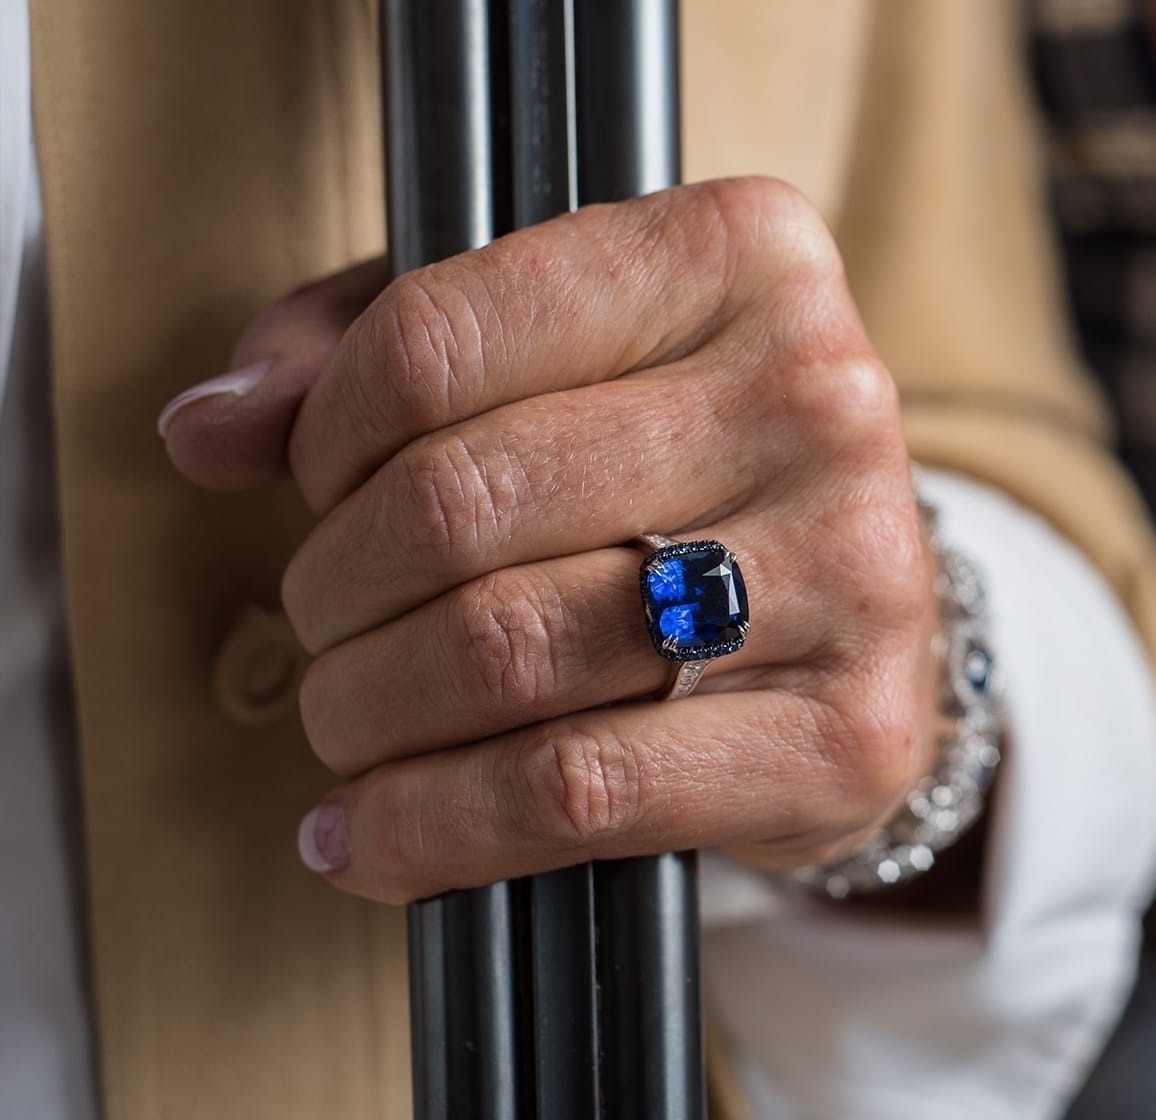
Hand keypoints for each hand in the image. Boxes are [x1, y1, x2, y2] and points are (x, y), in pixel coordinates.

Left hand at [161, 178, 938, 904]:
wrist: (874, 625)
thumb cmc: (689, 473)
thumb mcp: (553, 351)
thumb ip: (374, 347)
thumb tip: (208, 428)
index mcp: (744, 258)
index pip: (440, 336)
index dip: (324, 431)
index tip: (318, 485)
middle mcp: (821, 399)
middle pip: (458, 502)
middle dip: (334, 585)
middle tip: (327, 617)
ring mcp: (852, 572)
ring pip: (505, 650)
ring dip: (366, 709)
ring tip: (349, 720)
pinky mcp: (846, 735)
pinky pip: (573, 789)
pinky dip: (432, 826)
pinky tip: (376, 833)